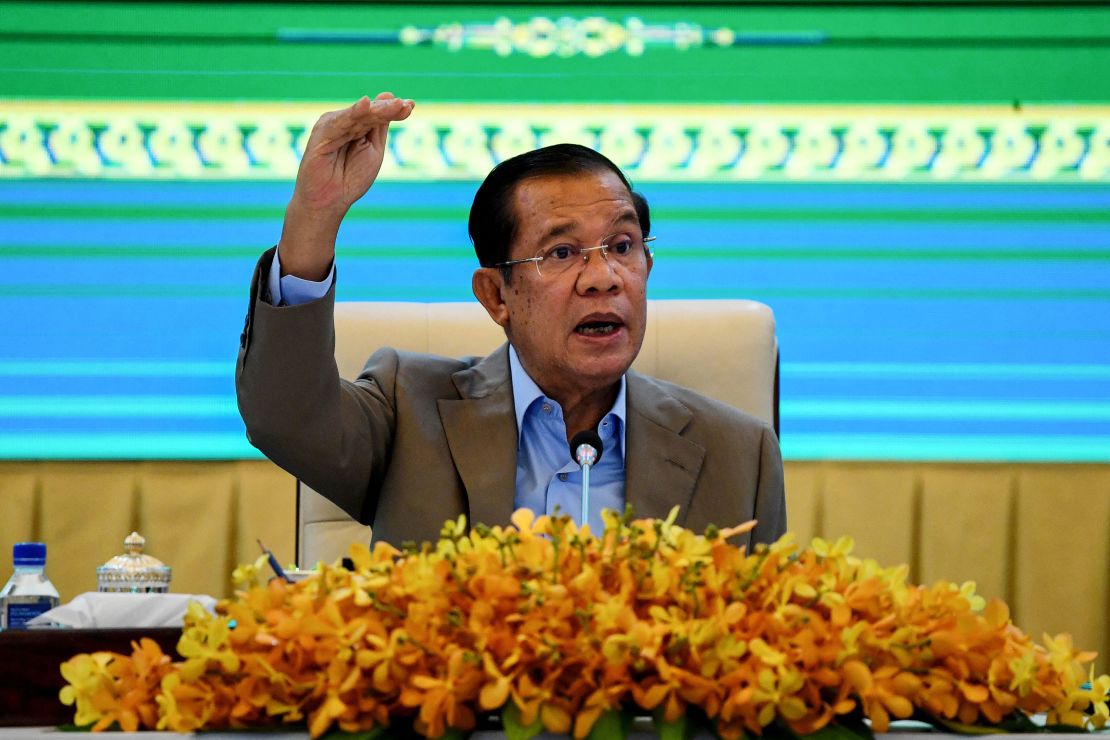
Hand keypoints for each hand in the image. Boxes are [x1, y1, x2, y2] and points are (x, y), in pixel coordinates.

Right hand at [278, 93, 414, 279]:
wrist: (329, 201)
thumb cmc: (351, 178)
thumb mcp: (374, 150)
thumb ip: (379, 126)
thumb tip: (390, 96)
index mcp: (358, 126)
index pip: (378, 114)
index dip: (394, 109)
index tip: (411, 105)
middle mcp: (345, 122)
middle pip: (370, 112)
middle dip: (388, 109)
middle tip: (405, 105)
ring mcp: (333, 125)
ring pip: (359, 115)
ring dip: (377, 110)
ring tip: (395, 105)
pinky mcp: (322, 133)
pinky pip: (340, 122)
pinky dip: (353, 113)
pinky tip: (365, 105)